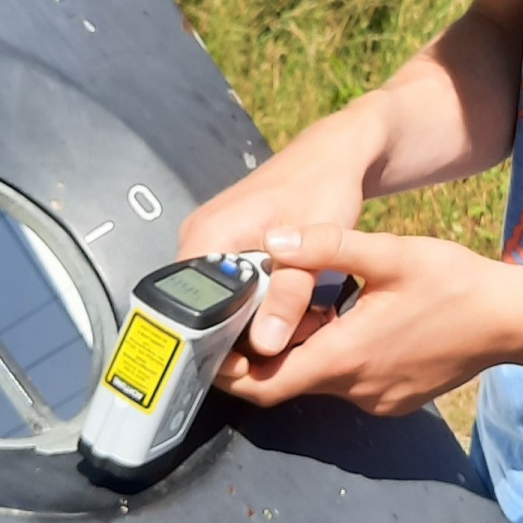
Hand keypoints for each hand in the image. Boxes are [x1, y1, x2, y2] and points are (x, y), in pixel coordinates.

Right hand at [178, 101, 388, 358]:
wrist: (333, 156)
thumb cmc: (323, 190)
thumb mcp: (311, 248)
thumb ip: (287, 296)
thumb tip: (264, 345)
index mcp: (206, 238)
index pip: (188, 307)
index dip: (214, 343)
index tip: (249, 365)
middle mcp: (198, 239)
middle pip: (205, 308)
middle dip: (244, 333)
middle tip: (289, 339)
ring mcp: (211, 241)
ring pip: (224, 300)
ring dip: (258, 318)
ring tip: (300, 318)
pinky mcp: (228, 244)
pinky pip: (235, 285)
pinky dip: (262, 300)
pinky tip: (292, 301)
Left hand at [214, 224, 522, 415]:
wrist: (513, 321)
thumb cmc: (456, 283)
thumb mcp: (391, 253)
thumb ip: (327, 246)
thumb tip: (274, 240)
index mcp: (346, 356)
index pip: (265, 383)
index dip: (229, 372)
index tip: (209, 349)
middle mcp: (356, 389)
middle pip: (287, 382)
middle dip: (263, 355)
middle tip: (244, 319)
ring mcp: (377, 400)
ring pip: (320, 381)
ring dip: (303, 353)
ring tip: (300, 309)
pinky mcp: (395, 399)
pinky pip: (350, 383)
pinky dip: (336, 358)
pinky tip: (349, 321)